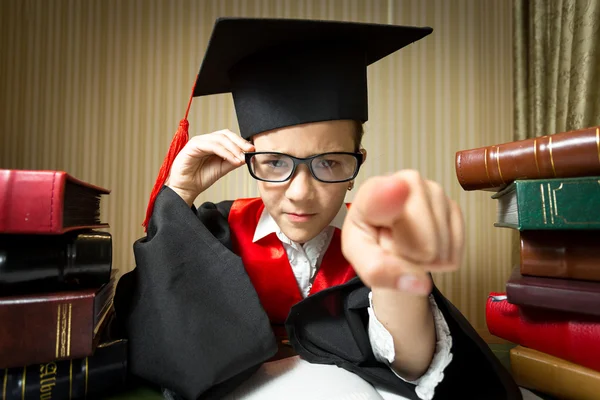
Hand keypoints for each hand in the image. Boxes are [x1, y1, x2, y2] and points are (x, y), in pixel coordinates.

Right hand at [166, 129, 254, 205]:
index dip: (242, 142)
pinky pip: (211, 145)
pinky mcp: (192, 146)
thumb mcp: (222, 169)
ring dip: (233, 148)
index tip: (253, 150)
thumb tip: (246, 156)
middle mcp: (206, 140)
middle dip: (240, 142)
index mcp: (213, 144)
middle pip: (226, 134)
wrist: (186, 188)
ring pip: (220, 139)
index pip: (229, 137)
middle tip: (250, 151)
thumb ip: (233, 161)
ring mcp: (199, 141)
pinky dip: (224, 152)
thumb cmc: (200, 178)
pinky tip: (232, 159)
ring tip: (241, 158)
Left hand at [341, 170, 464, 294]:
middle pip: (423, 239)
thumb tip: (420, 283)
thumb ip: (379, 271)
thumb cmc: (371, 240)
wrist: (388, 233)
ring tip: (409, 244)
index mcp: (372, 192)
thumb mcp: (362, 257)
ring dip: (426, 258)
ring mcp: (435, 191)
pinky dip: (442, 258)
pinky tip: (426, 245)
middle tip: (396, 245)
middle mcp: (406, 181)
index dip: (390, 193)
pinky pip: (455, 249)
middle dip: (412, 255)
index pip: (381, 193)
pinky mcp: (453, 206)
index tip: (399, 188)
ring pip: (441, 247)